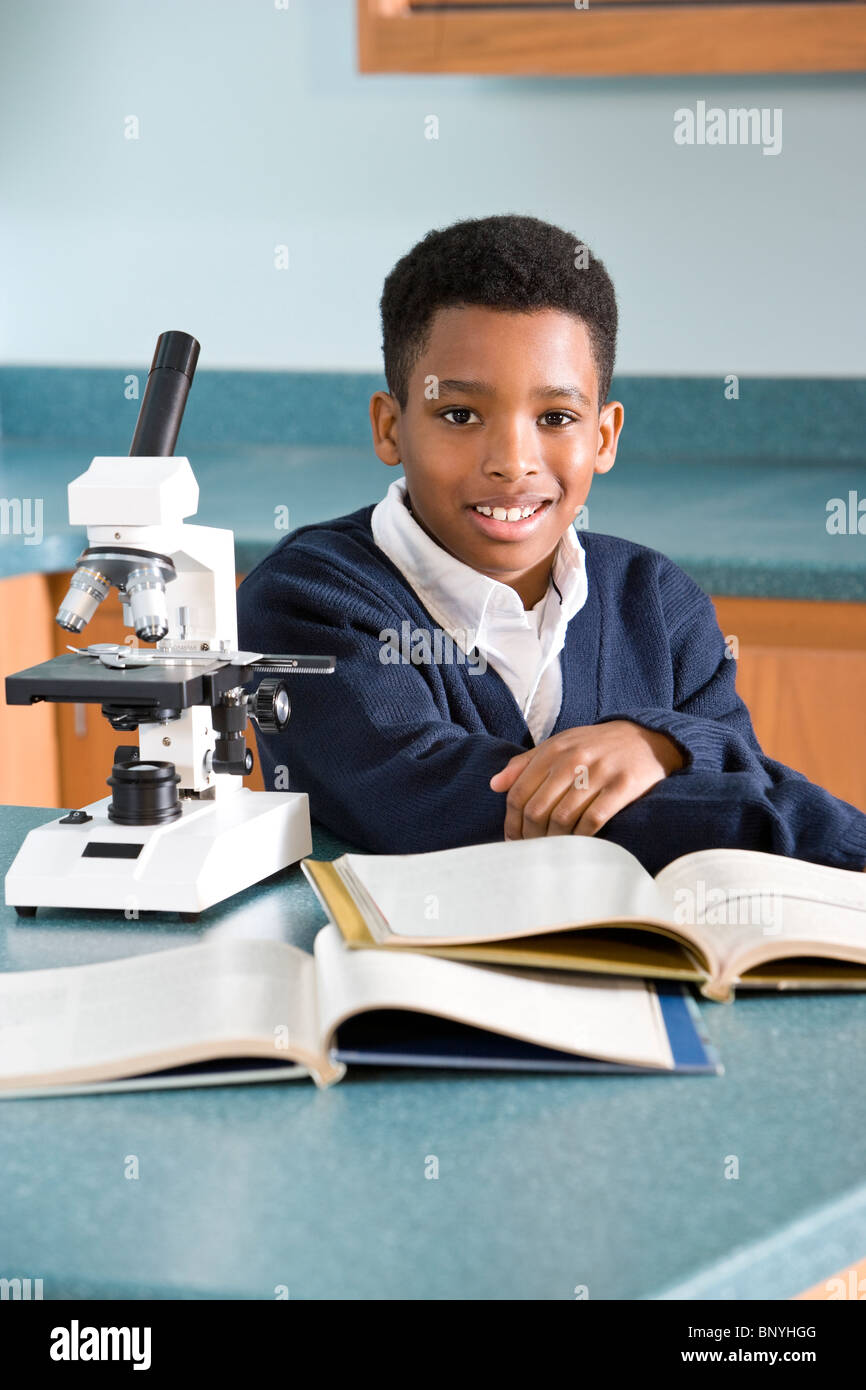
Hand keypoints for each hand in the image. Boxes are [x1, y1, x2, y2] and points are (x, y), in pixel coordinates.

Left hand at [489, 720, 684, 838]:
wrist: (647, 738)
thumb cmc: (596, 746)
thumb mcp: (560, 745)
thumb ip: (526, 763)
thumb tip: (495, 785)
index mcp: (554, 750)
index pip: (519, 792)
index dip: (511, 822)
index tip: (513, 840)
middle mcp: (573, 759)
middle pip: (538, 809)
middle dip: (530, 836)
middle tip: (532, 850)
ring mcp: (599, 772)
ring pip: (563, 818)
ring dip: (554, 840)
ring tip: (552, 850)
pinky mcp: (623, 786)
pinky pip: (593, 820)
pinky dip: (580, 837)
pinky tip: (577, 844)